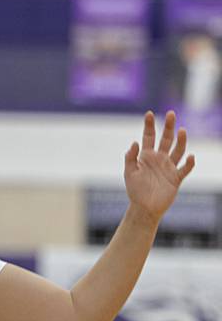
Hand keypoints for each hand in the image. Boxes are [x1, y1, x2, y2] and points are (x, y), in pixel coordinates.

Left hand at [124, 110, 194, 224]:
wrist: (144, 207)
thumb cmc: (135, 190)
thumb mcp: (129, 172)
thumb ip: (130, 158)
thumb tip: (134, 142)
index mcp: (146, 156)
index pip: (148, 137)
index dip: (149, 125)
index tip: (149, 113)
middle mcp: (159, 159)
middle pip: (166, 139)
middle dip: (168, 126)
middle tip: (171, 113)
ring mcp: (169, 167)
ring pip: (178, 150)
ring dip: (181, 141)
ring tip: (181, 130)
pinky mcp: (176, 178)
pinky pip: (185, 169)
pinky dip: (189, 163)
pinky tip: (191, 156)